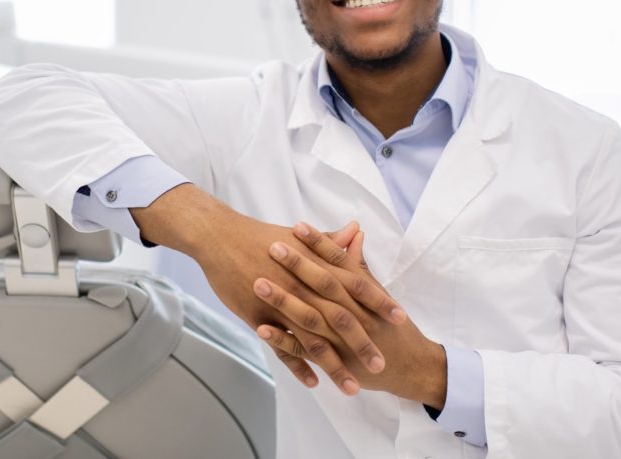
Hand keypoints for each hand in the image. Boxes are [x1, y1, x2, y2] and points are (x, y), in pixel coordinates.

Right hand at [130, 185, 404, 394]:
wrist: (220, 237)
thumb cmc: (260, 236)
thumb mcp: (298, 236)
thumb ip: (330, 241)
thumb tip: (356, 231)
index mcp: (315, 264)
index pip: (355, 284)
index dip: (378, 301)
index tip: (400, 319)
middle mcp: (302, 285)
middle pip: (338, 318)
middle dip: (362, 343)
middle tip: (382, 365)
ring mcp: (280, 303)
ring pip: (312, 339)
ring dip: (333, 365)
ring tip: (352, 388)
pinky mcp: (258, 316)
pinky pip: (281, 346)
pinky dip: (297, 365)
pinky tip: (313, 382)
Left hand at [254, 222, 447, 407]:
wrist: (409, 366)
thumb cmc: (392, 326)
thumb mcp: (378, 292)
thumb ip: (361, 264)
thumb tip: (354, 232)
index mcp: (362, 292)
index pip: (339, 262)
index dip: (320, 244)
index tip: (298, 226)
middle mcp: (352, 312)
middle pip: (323, 285)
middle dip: (298, 265)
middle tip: (273, 246)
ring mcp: (341, 338)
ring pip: (310, 317)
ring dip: (284, 301)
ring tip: (259, 283)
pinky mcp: (332, 361)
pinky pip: (303, 351)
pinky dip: (282, 340)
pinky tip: (260, 328)